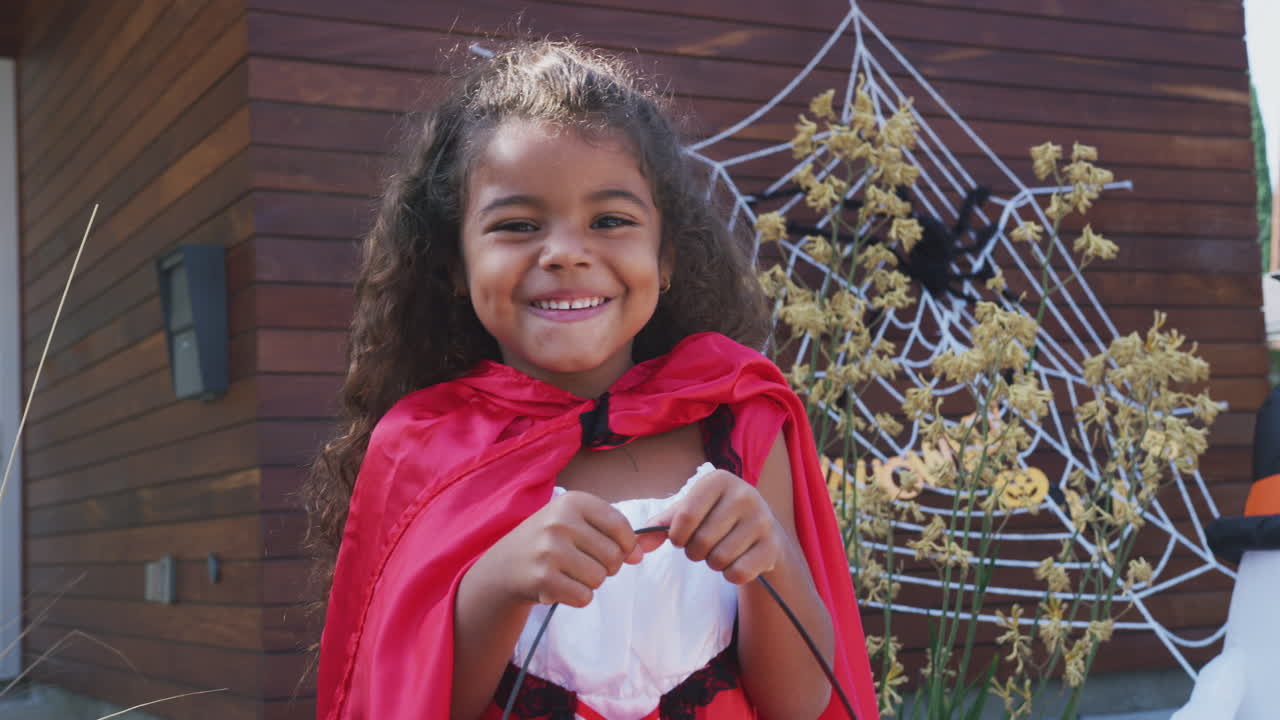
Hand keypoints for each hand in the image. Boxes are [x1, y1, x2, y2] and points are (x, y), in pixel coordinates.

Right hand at [487, 490, 644, 608]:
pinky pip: (584, 596)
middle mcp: (560, 521)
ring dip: (591, 582)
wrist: (505, 565)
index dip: (626, 545)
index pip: (621, 527)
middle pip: (614, 556)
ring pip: (600, 578)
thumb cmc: (551, 541)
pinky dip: (578, 596)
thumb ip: (614, 533)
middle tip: (584, 563)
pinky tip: (561, 585)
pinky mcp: (543, 578)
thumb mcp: (578, 523)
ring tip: (571, 573)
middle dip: (607, 566)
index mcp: (573, 501)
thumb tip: (639, 554)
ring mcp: (549, 550)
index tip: (613, 549)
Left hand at [640, 469, 784, 584]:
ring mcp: (763, 520)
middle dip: (695, 552)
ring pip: (719, 560)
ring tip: (721, 550)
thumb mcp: (689, 512)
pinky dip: (731, 575)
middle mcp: (745, 494)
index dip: (677, 537)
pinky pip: (739, 573)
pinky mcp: (773, 546)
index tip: (682, 537)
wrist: (762, 529)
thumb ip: (661, 526)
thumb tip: (637, 545)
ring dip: (713, 563)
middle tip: (704, 546)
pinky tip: (738, 561)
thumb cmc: (716, 517)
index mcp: (719, 480)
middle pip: (701, 541)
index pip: (685, 517)